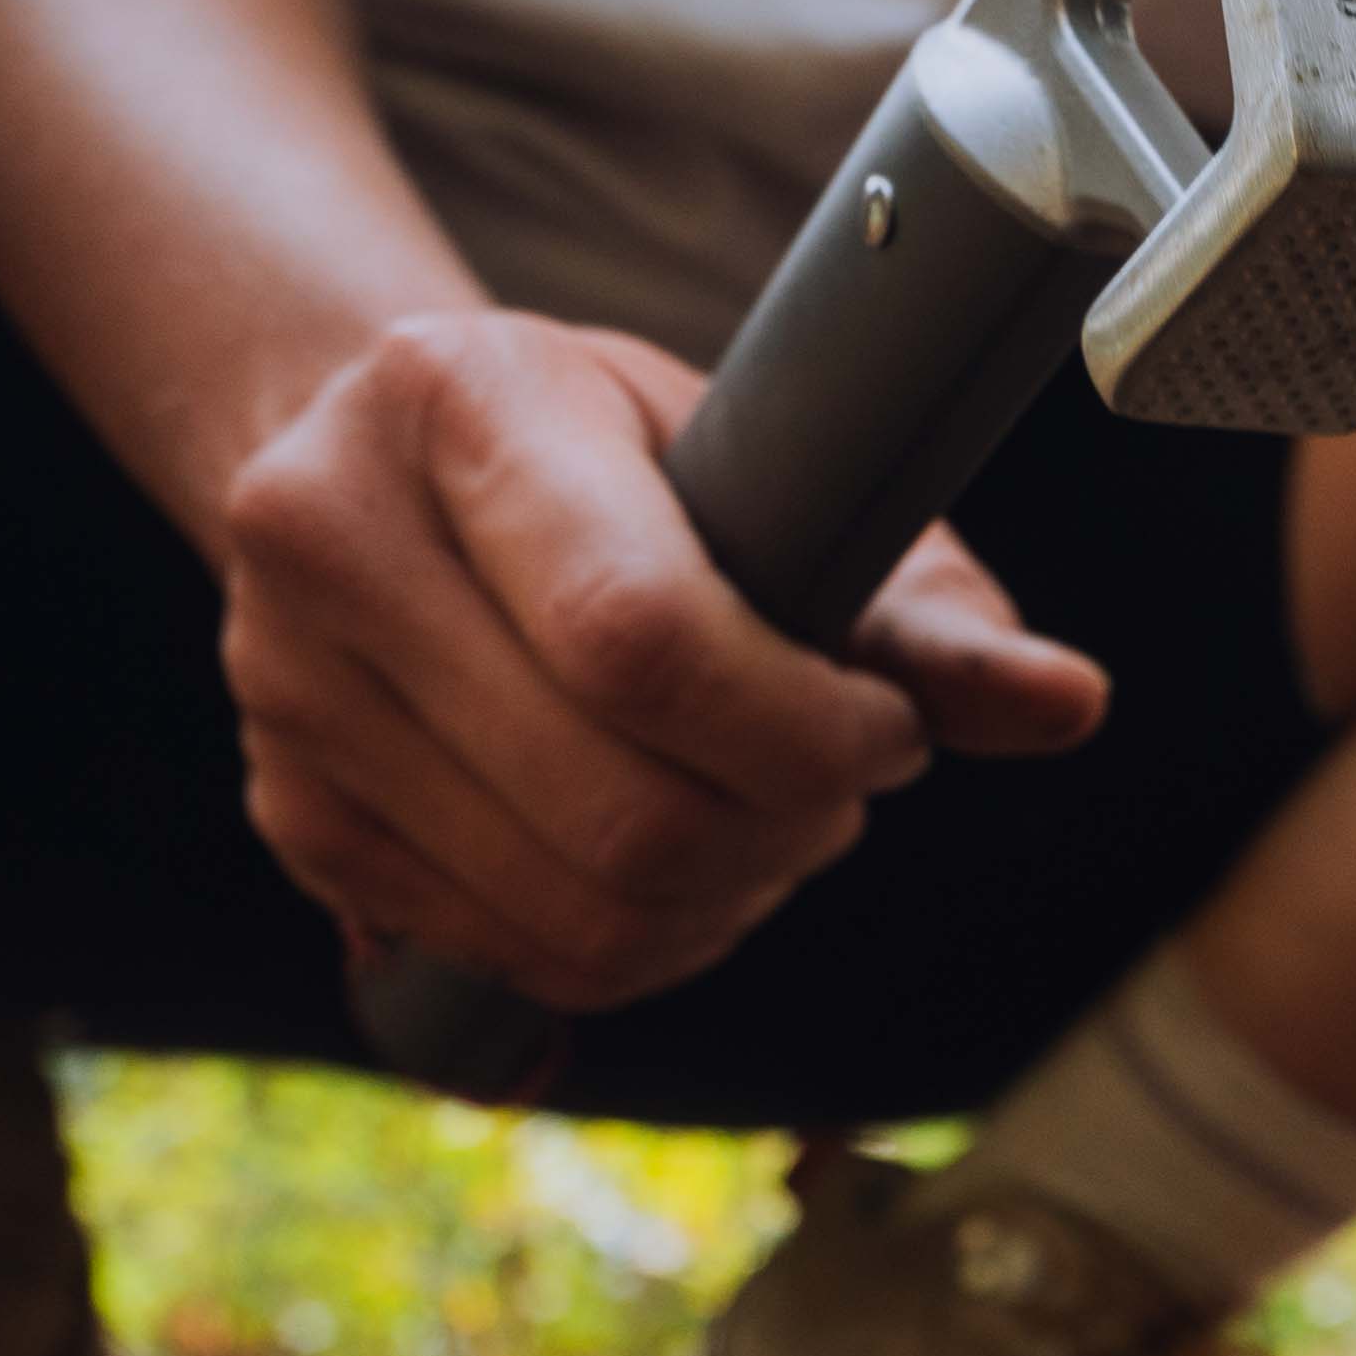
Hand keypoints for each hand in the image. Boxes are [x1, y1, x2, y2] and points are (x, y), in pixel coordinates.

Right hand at [213, 310, 1106, 1010]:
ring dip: (727, 901)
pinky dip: (640, 944)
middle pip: (621, 809)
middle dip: (786, 831)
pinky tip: (674, 862)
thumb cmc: (628, 463)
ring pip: (576, 913)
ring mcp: (287, 692)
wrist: (385, 454)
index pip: (640, 636)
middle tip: (838, 782)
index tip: (883, 730)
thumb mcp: (770, 473)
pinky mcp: (295, 818)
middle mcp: (326, 537)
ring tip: (768, 819)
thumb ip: (925, 606)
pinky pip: (520, 957)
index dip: (804, 729)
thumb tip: (1069, 705)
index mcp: (455, 398)